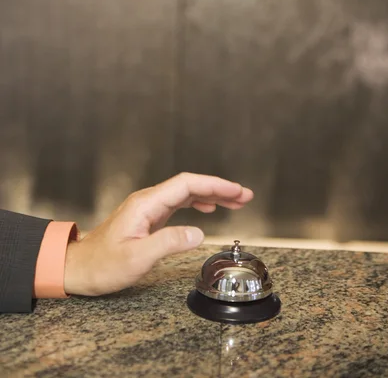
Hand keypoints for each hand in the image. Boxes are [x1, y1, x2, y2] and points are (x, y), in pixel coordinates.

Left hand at [64, 173, 252, 295]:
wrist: (79, 267)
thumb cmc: (102, 264)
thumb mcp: (136, 258)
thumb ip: (168, 242)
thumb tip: (198, 232)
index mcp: (146, 204)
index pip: (186, 185)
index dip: (214, 185)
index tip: (235, 190)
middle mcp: (148, 201)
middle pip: (189, 186)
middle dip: (219, 188)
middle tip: (244, 195)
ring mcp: (148, 208)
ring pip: (185, 194)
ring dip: (211, 195)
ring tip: (235, 202)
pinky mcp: (149, 218)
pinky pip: (178, 204)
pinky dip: (197, 204)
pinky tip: (207, 209)